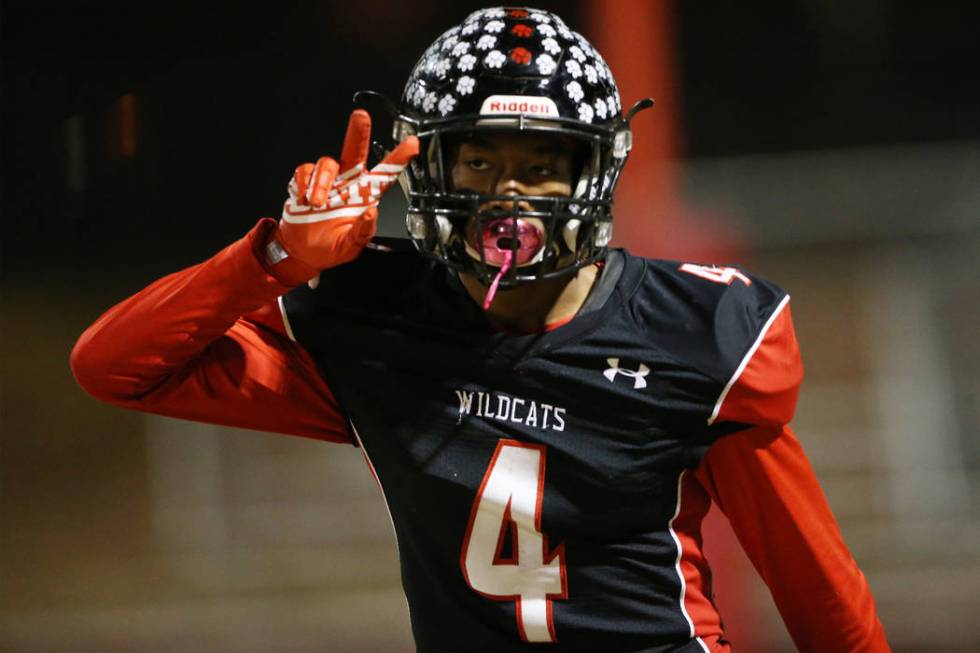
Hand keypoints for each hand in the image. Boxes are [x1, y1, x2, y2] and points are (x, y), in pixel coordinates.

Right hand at [271, 109, 417, 285]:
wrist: (301, 251)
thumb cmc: (331, 247)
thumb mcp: (350, 247)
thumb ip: (362, 232)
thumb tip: (371, 212)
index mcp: (364, 197)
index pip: (386, 174)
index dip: (399, 158)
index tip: (413, 143)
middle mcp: (348, 183)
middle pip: (355, 150)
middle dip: (358, 132)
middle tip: (361, 116)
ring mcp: (328, 180)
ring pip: (327, 163)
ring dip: (321, 183)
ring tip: (315, 204)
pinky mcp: (307, 181)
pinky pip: (305, 171)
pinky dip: (303, 185)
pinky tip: (302, 200)